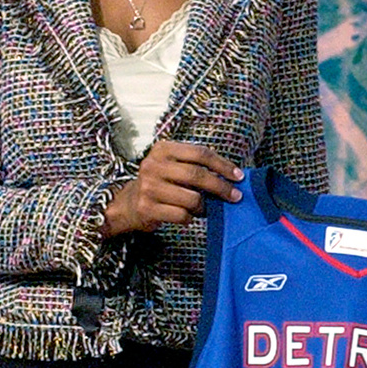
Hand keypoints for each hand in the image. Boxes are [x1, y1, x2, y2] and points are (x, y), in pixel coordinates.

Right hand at [102, 141, 242, 235]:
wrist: (128, 204)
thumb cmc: (160, 183)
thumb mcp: (172, 166)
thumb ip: (196, 166)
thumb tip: (231, 176)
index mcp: (163, 149)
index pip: (200, 153)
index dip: (223, 165)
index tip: (238, 176)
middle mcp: (154, 165)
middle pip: (197, 175)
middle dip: (221, 187)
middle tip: (236, 196)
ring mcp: (149, 187)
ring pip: (192, 198)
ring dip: (204, 206)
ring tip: (205, 208)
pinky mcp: (147, 208)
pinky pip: (181, 215)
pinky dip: (190, 217)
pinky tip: (188, 216)